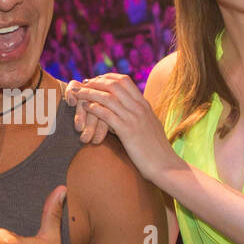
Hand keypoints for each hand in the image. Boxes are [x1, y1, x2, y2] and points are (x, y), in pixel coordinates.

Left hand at [66, 73, 180, 183]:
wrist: (166, 166)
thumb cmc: (156, 150)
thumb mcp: (149, 127)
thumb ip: (138, 117)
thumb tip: (124, 113)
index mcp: (144, 105)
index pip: (124, 80)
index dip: (107, 78)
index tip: (95, 81)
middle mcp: (139, 107)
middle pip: (114, 85)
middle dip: (95, 82)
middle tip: (82, 85)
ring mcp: (134, 118)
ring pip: (108, 97)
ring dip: (90, 93)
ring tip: (77, 94)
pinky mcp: (128, 131)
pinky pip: (107, 114)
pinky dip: (94, 109)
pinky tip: (85, 109)